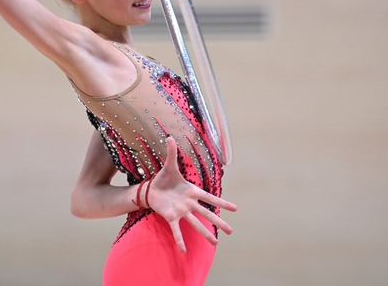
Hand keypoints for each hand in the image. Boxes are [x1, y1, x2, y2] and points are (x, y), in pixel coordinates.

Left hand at [146, 137, 236, 253]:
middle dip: (219, 222)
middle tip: (231, 231)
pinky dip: (180, 240)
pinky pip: (176, 230)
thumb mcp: (169, 166)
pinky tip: (183, 251)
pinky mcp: (171, 217)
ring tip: (215, 244)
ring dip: (205, 234)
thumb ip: (171, 153)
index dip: (222, 202)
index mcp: (192, 191)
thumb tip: (170, 136)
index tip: (235, 209)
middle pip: (207, 214)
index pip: (210, 197)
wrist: (151, 189)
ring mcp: (181, 212)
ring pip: (196, 224)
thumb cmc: (163, 179)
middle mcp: (189, 203)